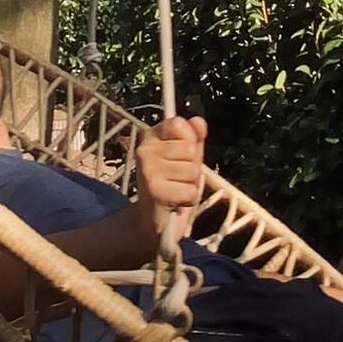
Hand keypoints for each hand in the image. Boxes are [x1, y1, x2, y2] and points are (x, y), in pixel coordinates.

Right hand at [133, 112, 206, 253]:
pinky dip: (188, 200)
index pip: (179, 124)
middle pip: (190, 150)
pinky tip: (175, 202)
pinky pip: (190, 191)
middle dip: (192, 167)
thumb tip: (198, 121)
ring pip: (192, 171)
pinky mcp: (155, 191)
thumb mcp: (183, 158)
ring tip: (175, 189)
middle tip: (177, 178)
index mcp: (150, 137)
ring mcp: (148, 170)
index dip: (189, 141)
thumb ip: (193, 138)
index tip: (180, 155)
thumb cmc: (170, 185)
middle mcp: (144, 150)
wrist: (151, 220)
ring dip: (190, 185)